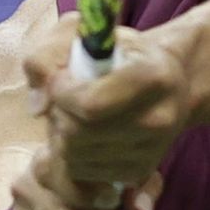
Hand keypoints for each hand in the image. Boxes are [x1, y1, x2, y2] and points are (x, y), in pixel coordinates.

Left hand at [23, 14, 191, 185]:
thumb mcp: (90, 37)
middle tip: (63, 100)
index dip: (62, 94)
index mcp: (153, 77)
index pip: (90, 104)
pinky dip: (73, 155)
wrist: (171, 84)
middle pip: (80, 133)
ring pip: (77, 156)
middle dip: (59, 115)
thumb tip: (37, 106)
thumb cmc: (125, 55)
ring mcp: (151, 150)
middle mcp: (159, 118)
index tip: (60, 80)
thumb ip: (49, 56)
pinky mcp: (140, 171)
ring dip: (62, 136)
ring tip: (73, 116)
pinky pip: (84, 173)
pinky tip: (83, 134)